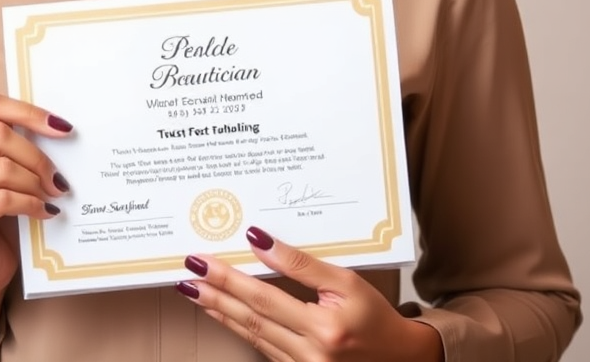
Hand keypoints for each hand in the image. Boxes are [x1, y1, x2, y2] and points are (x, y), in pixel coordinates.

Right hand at [0, 92, 71, 294]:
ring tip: (52, 194)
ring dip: (36, 182)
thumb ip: (10, 143)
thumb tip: (55, 125)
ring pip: (2, 168)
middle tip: (57, 176)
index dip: (28, 112)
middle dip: (36, 155)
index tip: (61, 126)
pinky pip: (3, 199)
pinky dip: (31, 204)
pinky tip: (45, 211)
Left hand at [177, 227, 442, 361]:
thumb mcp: (346, 281)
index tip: (204, 262)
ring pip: (253, 336)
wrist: (401, 360)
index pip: (264, 297)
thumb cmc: (376, 318)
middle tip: (188, 275)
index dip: (231, 279)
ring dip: (222, 313)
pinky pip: (263, 349)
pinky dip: (242, 329)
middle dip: (215, 295)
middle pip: (252, 318)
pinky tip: (225, 314)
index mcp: (324, 328)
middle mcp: (311, 354)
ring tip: (196, 292)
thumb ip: (302, 264)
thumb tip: (260, 240)